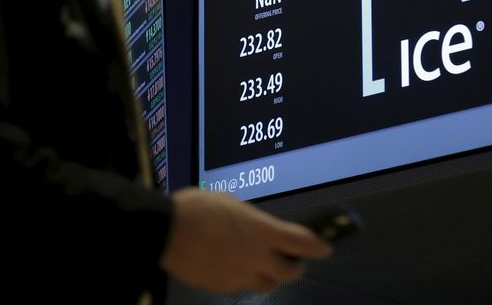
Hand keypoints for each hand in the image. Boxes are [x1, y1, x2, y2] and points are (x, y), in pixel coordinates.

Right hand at [159, 189, 332, 293]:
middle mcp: (256, 257)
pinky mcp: (221, 287)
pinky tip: (234, 269)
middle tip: (293, 261)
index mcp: (262, 231)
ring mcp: (239, 275)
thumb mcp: (231, 203)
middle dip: (295, 267)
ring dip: (270, 276)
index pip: (302, 242)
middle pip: (289, 272)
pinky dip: (243, 280)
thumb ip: (250, 220)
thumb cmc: (199, 208)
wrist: (166, 231)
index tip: (325, 248)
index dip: (317, 246)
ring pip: (266, 285)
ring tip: (263, 267)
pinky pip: (240, 287)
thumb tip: (254, 228)